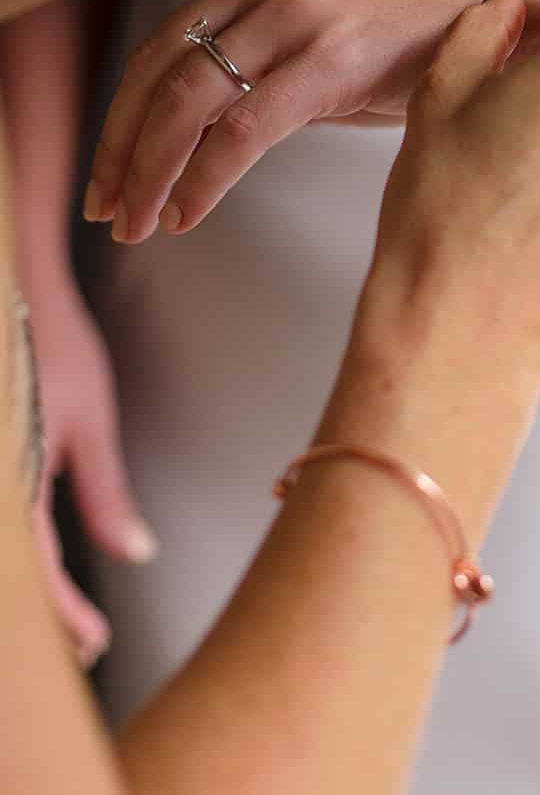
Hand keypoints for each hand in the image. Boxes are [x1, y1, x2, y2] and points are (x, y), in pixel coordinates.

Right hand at [21, 266, 156, 668]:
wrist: (12, 286)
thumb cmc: (55, 347)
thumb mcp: (88, 422)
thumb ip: (104, 493)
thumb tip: (135, 553)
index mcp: (12, 473)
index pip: (35, 569)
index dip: (64, 614)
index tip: (95, 642)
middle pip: (9, 571)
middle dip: (39, 617)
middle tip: (79, 644)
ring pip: (4, 551)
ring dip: (23, 592)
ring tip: (60, 620)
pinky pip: (2, 522)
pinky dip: (15, 555)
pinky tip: (34, 571)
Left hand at [85, 0, 512, 242]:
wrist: (511, 10)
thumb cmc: (423, 38)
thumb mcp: (328, 40)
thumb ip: (267, 70)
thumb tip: (208, 139)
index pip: (162, 46)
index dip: (122, 118)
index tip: (107, 176)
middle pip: (160, 71)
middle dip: (122, 151)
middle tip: (107, 211)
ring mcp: (297, 9)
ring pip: (188, 100)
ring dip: (152, 172)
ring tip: (139, 223)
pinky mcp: (329, 53)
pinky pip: (241, 125)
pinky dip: (204, 177)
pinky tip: (189, 212)